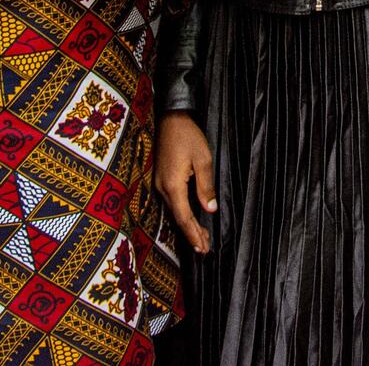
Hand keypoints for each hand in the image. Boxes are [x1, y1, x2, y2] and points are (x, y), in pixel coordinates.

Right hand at [155, 112, 216, 252]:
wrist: (170, 119)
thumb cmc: (188, 136)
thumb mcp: (203, 159)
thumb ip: (206, 186)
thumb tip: (210, 209)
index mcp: (173, 185)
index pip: (184, 217)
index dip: (193, 234)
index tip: (203, 247)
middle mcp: (162, 188)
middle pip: (177, 218)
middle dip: (191, 234)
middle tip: (204, 249)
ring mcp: (159, 183)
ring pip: (174, 211)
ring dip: (187, 225)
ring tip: (200, 239)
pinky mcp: (160, 178)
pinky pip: (171, 202)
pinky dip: (182, 214)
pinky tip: (189, 219)